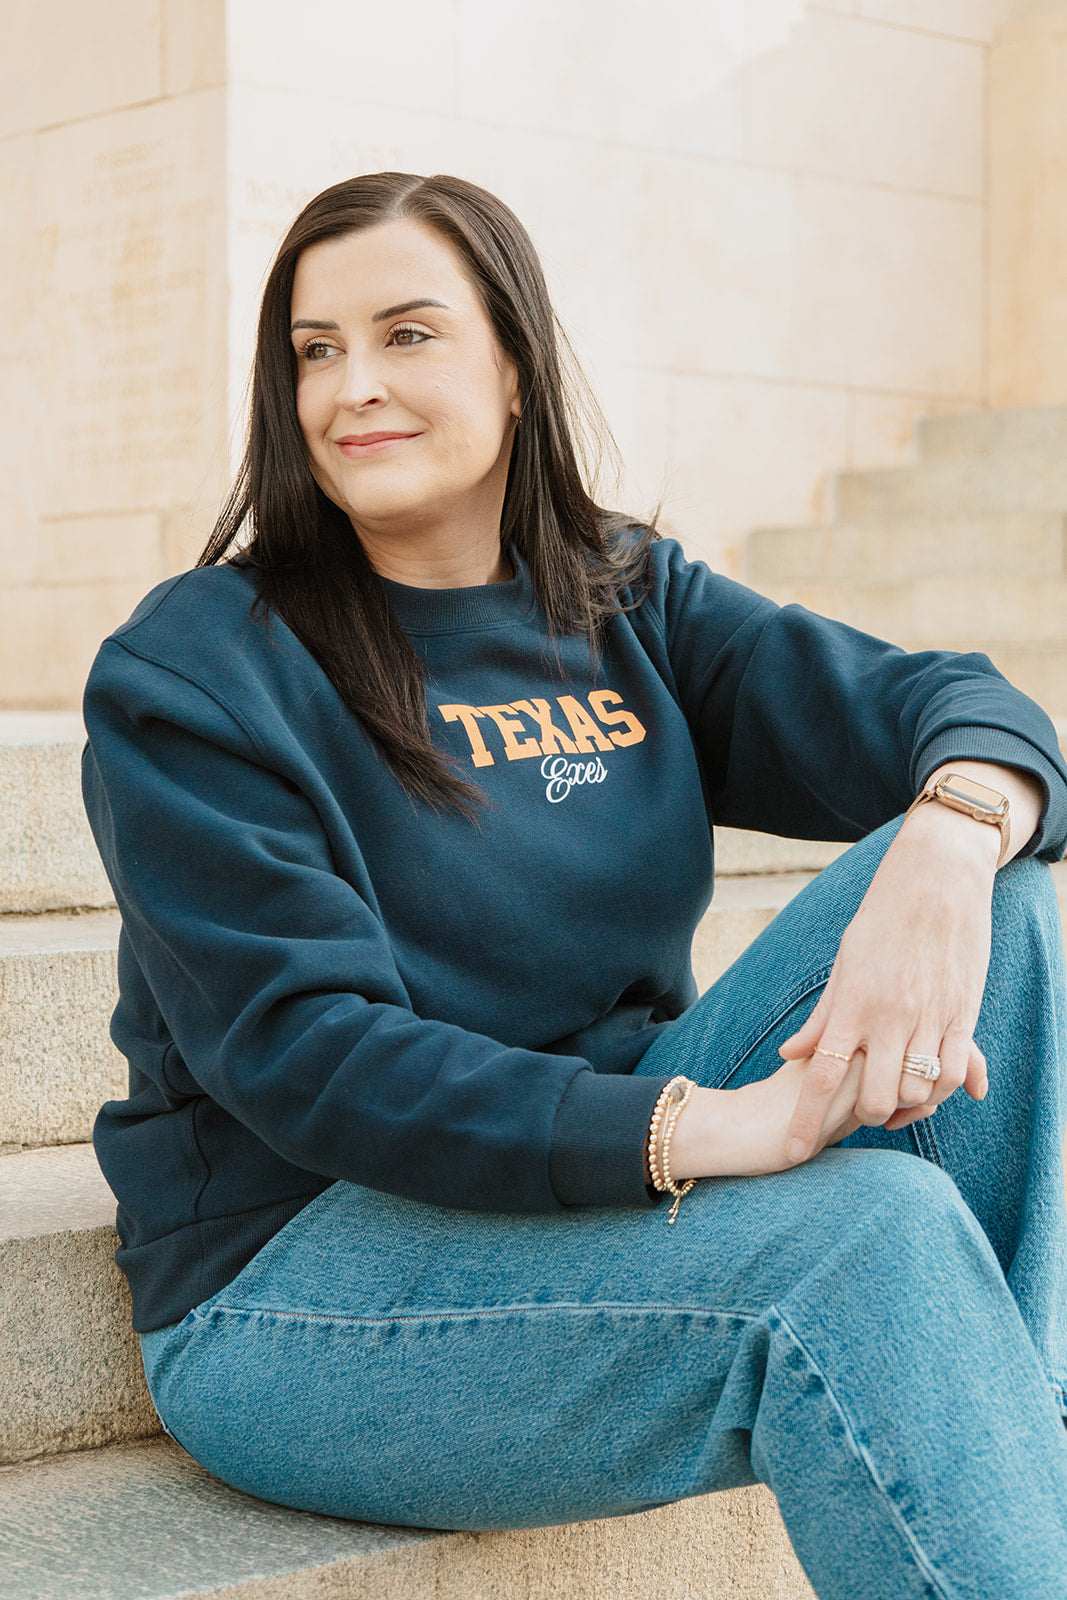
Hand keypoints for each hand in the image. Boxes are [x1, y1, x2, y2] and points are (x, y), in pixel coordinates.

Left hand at [668, 760, 1041, 1180]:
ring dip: (905, 1105)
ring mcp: (929, 1016)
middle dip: (864, 1116)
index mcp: (851, 1002)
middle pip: (872, 1097)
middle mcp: (889, 1015)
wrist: (936, 880)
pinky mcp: (963, 1014)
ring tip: (895, 1096)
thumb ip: (822, 1016)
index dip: (804, 1120)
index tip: (792, 1153)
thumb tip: (790, 1055)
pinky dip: (942, 1089)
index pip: (821, 1076)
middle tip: (860, 1111)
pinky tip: (931, 1083)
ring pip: (917, 1091)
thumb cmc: (882, 919)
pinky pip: (954, 1072)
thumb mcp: (844, 964)